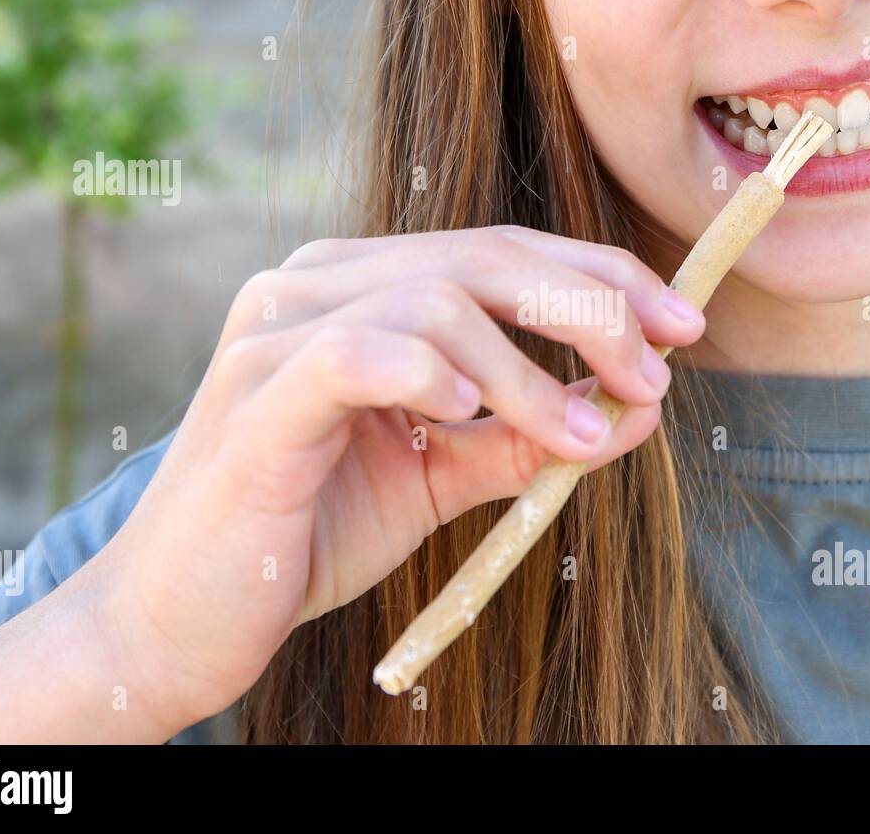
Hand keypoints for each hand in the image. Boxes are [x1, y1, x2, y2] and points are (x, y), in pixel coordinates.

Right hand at [99, 226, 705, 730]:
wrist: (185, 616)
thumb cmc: (313, 530)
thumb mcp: (444, 474)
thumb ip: (529, 433)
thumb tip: (638, 406)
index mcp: (361, 288)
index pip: (501, 253)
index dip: (601, 277)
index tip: (684, 326)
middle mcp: (315, 284)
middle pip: (483, 257)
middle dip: (591, 307)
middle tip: (659, 369)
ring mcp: (276, 333)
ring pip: (435, 301)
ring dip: (531, 371)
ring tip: (582, 438)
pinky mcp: (255, 397)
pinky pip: (356, 351)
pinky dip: (428, 373)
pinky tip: (466, 415)